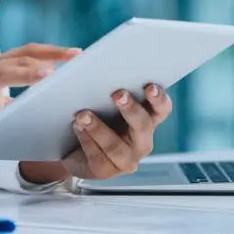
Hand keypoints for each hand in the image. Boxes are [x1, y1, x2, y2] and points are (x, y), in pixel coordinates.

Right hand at [0, 43, 80, 153]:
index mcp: (1, 68)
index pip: (30, 54)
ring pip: (1, 69)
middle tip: (71, 59)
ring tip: (45, 74)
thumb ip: (20, 101)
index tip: (77, 53)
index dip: (53, 52)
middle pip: (22, 57)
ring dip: (24, 71)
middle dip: (48, 57)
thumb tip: (49, 105)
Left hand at [19, 84, 171, 184]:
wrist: (71, 146)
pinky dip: (86, 139)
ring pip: (116, 146)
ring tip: (82, 114)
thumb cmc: (94, 113)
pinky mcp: (107, 171)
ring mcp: (127, 159)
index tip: (149, 86)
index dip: (158, 98)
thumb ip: (107, 83)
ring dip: (98, 128)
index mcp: (147, 119)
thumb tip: (96, 61)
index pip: (162, 109)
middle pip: (143, 126)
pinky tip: (77, 126)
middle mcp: (142, 141)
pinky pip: (98, 157)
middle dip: (130, 109)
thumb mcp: (102, 98)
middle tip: (117, 94)